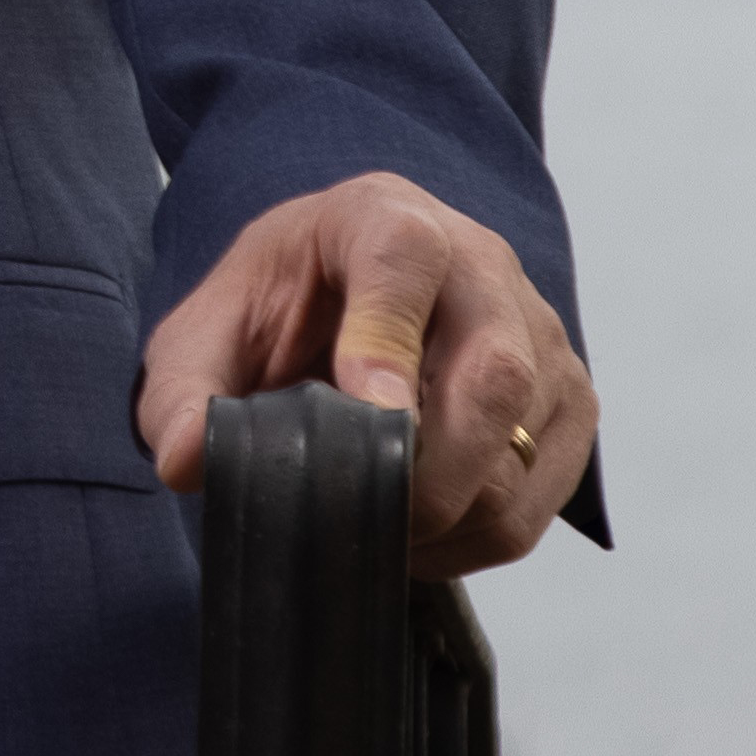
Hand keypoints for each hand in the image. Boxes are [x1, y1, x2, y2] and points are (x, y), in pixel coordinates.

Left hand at [143, 168, 596, 570]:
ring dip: (446, 516)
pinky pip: (540, 497)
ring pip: (521, 448)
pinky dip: (477, 536)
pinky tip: (422, 531)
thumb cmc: (281, 308)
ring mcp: (540, 333)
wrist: (346, 298)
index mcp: (384, 220)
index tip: (368, 417)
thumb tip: (187, 460)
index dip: (387, 341)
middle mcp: (481, 265)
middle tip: (359, 514)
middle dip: (425, 471)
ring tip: (376, 524)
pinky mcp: (569, 401)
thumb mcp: (206, 335)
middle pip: (492, 371)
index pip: (405, 258)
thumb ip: (185, 392)